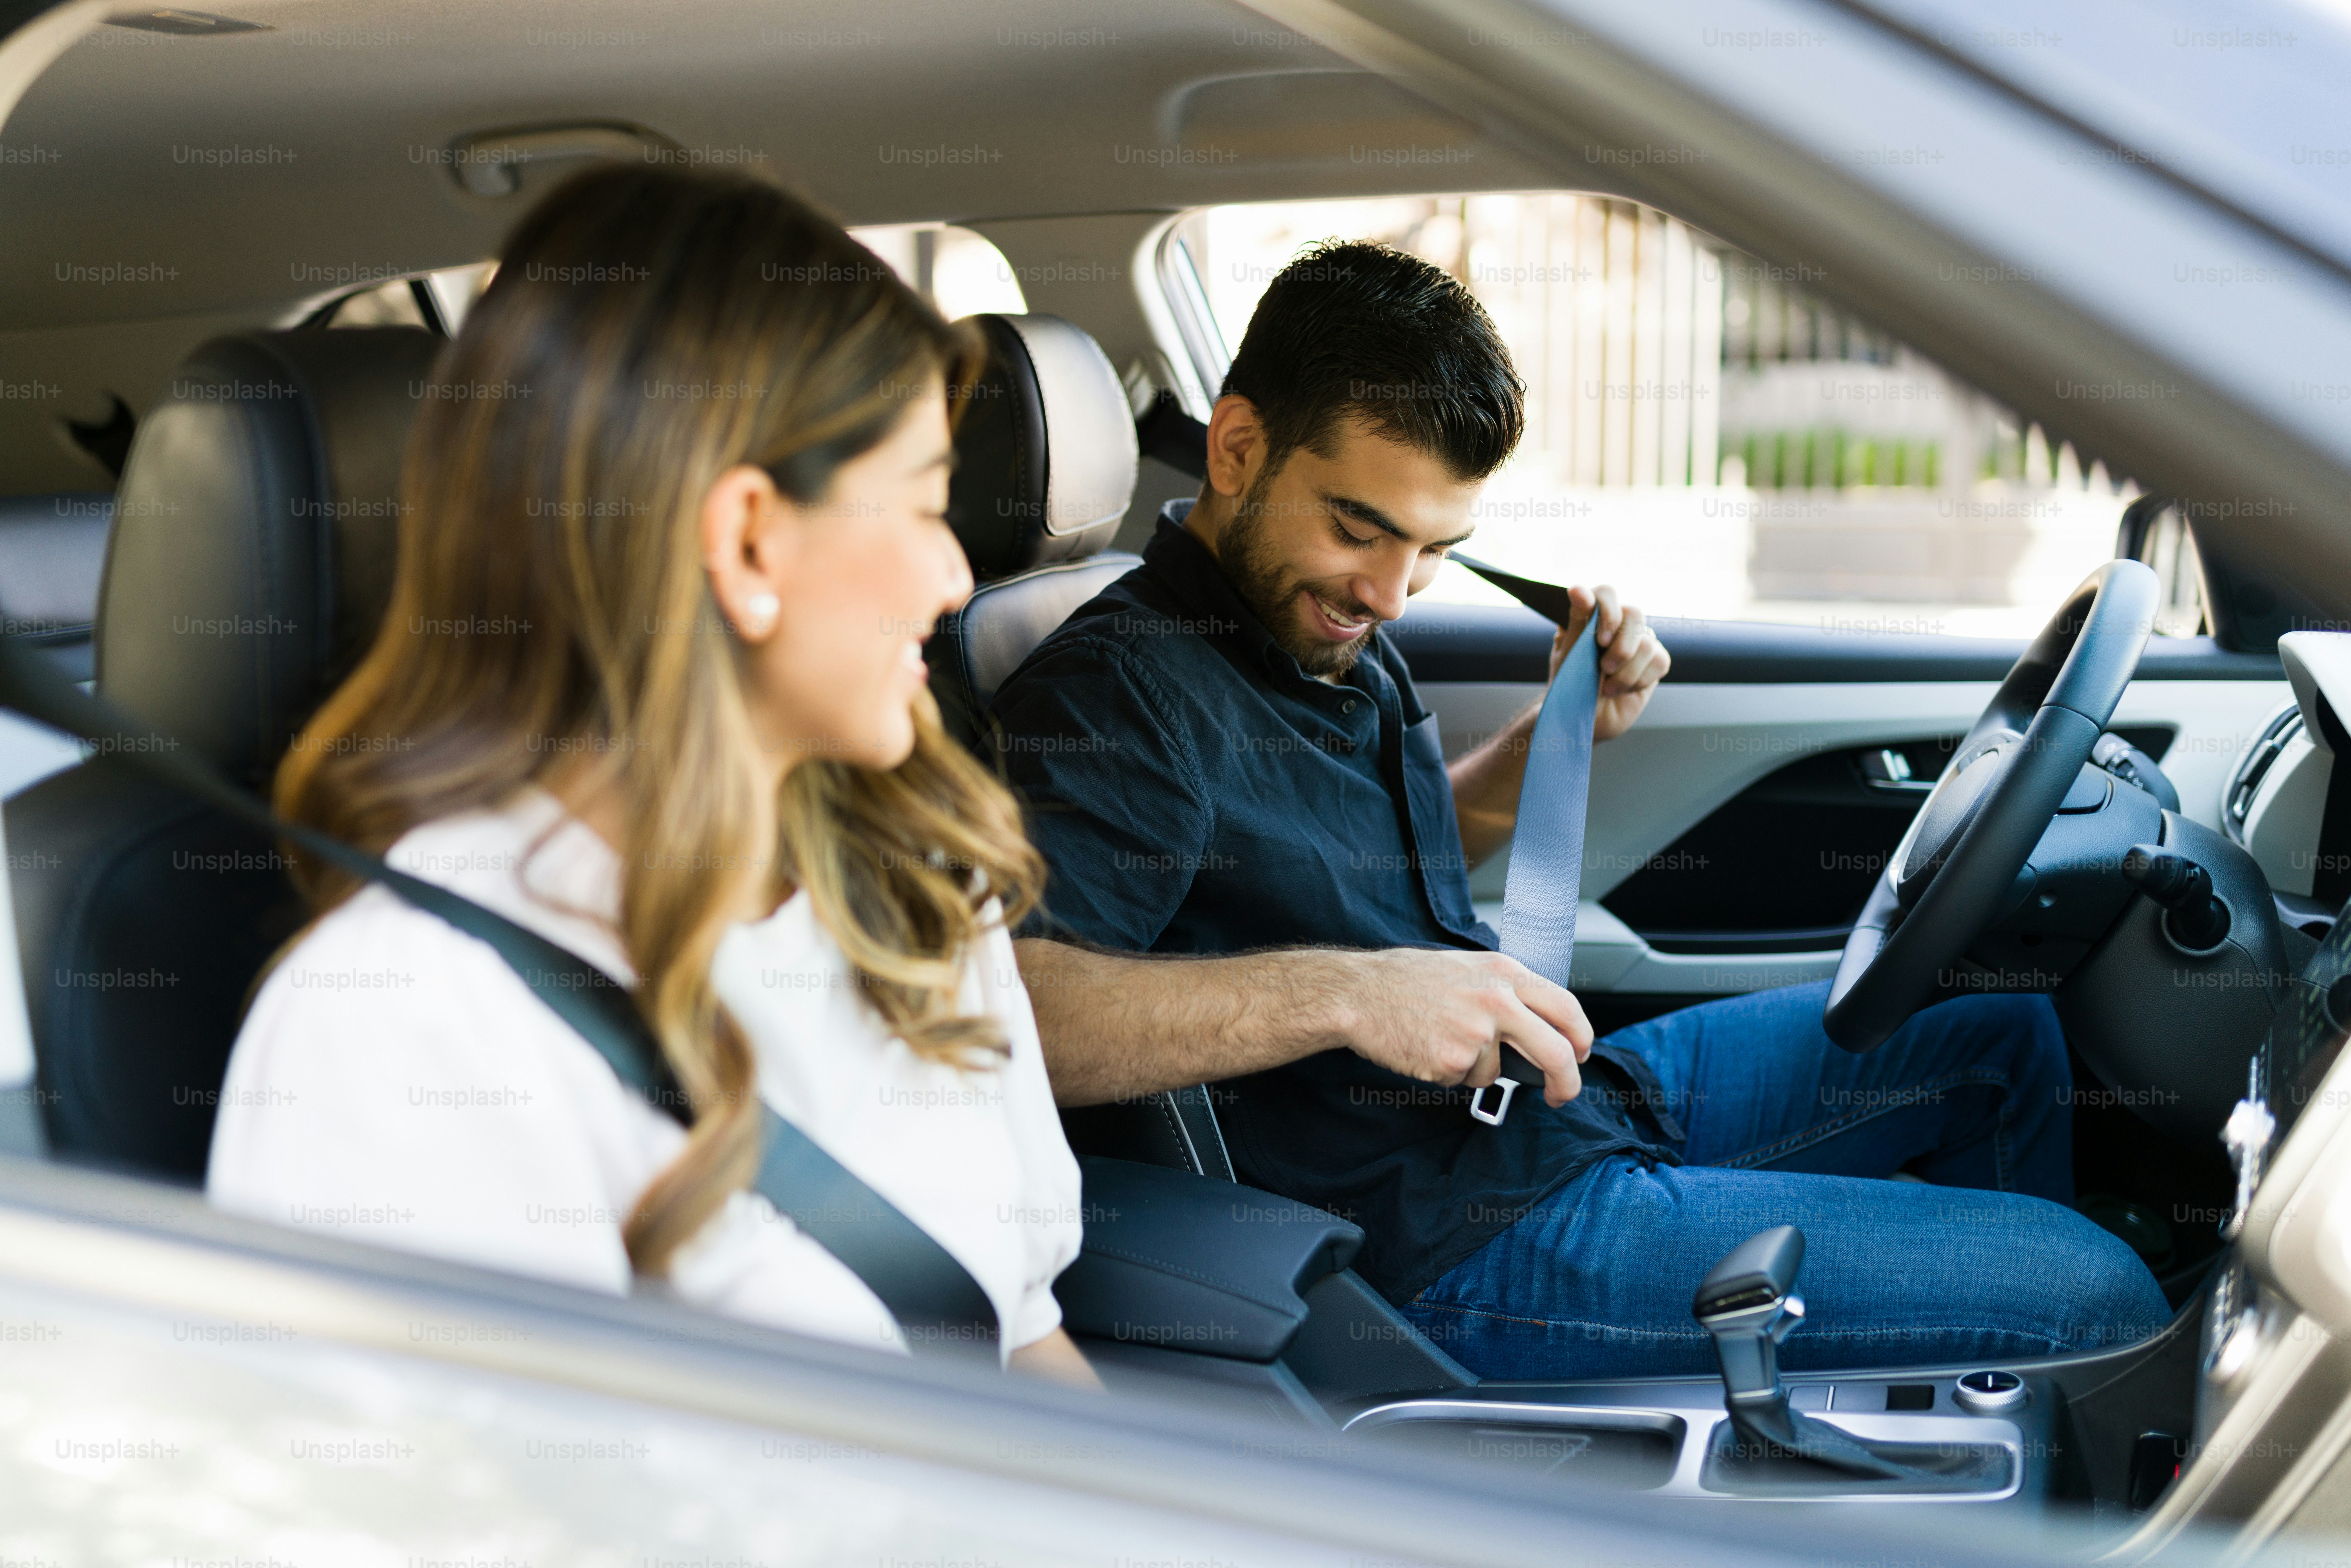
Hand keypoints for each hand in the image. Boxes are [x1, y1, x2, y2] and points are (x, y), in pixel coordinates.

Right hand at [1339, 948, 1591, 1107]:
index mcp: (1504, 972)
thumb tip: (1537, 1022)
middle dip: (1566, 1082)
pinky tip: (1425, 1048)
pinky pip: (1463, 1081)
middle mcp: (1497, 1000)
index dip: (1581, 1037)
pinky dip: (1447, 1074)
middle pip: (1555, 1051)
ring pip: (1496, 1071)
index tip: (1580, 1054)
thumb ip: (1504, 989)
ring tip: (1439, 1038)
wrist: (1357, 994)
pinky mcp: (1453, 1062)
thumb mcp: (1466, 966)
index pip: (1565, 1007)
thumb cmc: (1405, 979)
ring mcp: (1476, 1033)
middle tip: (1561, 1095)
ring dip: (1474, 1068)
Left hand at [1548, 585, 1669, 742]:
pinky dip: (1638, 680)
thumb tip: (1577, 589)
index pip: (1606, 593)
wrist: (1582, 719)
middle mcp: (1617, 624)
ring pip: (1645, 642)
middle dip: (1619, 647)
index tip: (1599, 639)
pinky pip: (1658, 660)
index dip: (1606, 611)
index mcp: (1591, 616)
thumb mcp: (1568, 654)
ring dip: (1624, 672)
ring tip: (1607, 687)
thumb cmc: (1570, 685)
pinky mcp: (1654, 661)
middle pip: (1634, 614)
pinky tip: (1622, 690)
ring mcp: (1638, 641)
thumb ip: (1577, 621)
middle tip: (1602, 668)